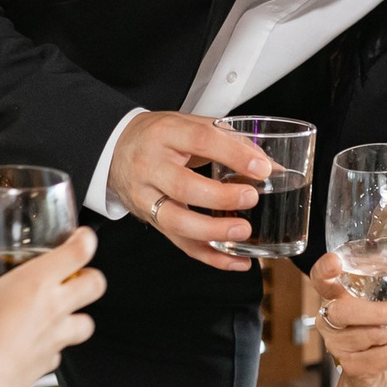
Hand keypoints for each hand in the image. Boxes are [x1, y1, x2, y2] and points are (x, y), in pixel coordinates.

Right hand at [0, 228, 105, 386]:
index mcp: (38, 282)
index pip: (79, 252)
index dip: (85, 240)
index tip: (81, 237)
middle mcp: (54, 308)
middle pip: (96, 284)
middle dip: (91, 276)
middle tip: (76, 274)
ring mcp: (56, 337)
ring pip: (87, 323)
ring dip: (78, 315)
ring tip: (61, 311)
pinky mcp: (48, 362)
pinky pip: (60, 351)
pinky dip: (52, 346)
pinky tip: (35, 342)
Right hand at [108, 111, 269, 271]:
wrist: (115, 150)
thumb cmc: (159, 137)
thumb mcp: (188, 125)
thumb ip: (230, 140)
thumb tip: (270, 166)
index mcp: (165, 134)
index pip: (200, 141)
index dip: (233, 154)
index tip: (261, 168)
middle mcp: (151, 167)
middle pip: (183, 187)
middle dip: (220, 197)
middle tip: (250, 198)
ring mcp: (147, 197)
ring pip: (177, 221)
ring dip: (213, 232)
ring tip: (243, 232)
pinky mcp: (151, 221)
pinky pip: (180, 243)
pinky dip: (210, 256)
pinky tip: (236, 261)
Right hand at [306, 251, 386, 386]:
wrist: (375, 379)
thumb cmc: (381, 334)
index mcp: (337, 297)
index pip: (320, 280)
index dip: (324, 270)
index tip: (335, 261)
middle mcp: (330, 320)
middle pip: (347, 310)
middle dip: (383, 312)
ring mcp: (337, 345)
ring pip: (371, 334)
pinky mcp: (350, 367)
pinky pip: (380, 357)